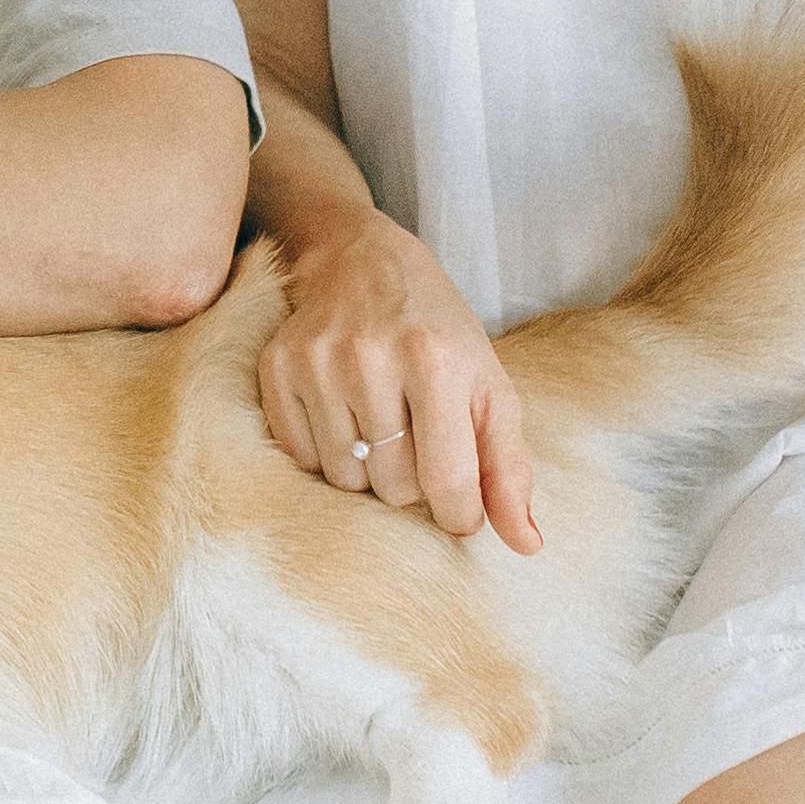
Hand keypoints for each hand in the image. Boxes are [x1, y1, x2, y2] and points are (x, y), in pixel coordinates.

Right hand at [255, 205, 537, 551]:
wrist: (359, 258)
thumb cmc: (436, 331)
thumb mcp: (489, 387)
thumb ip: (509, 468)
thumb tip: (527, 545)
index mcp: (437, 361)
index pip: (448, 483)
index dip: (459, 515)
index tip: (461, 508)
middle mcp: (372, 358)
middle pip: (392, 488)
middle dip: (412, 483)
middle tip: (417, 440)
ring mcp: (317, 362)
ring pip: (344, 479)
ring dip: (368, 470)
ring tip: (379, 423)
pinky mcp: (277, 367)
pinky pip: (301, 458)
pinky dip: (327, 452)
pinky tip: (343, 414)